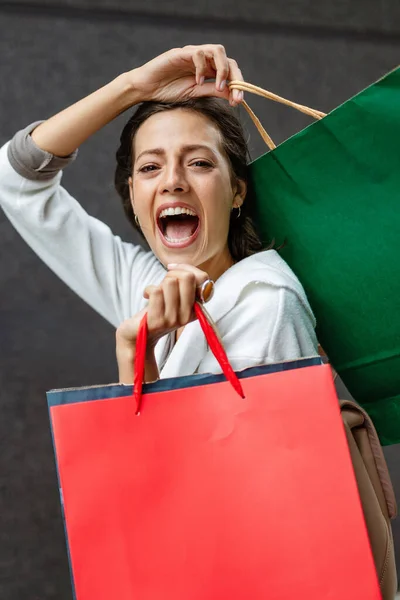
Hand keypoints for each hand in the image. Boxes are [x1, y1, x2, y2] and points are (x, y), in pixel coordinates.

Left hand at [116, 264, 208, 382]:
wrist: (137, 335)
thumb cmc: (156, 310)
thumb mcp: (174, 295)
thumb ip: (183, 282)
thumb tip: (181, 267)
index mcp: (196, 307)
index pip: (203, 278)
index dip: (186, 268)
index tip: (172, 270)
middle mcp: (187, 315)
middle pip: (188, 277)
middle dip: (172, 273)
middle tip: (163, 283)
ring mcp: (173, 319)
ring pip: (170, 283)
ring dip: (159, 284)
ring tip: (155, 293)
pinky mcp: (158, 321)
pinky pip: (156, 292)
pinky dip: (148, 289)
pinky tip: (146, 296)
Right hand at [129, 44, 244, 106]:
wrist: (146, 89)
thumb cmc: (168, 91)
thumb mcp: (195, 94)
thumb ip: (212, 91)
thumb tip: (232, 94)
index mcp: (208, 70)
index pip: (230, 72)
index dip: (238, 85)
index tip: (238, 101)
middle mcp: (203, 60)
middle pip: (228, 60)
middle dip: (235, 78)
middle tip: (236, 96)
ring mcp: (193, 54)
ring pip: (217, 51)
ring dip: (222, 70)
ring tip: (219, 87)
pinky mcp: (181, 53)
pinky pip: (198, 53)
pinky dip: (201, 68)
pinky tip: (197, 81)